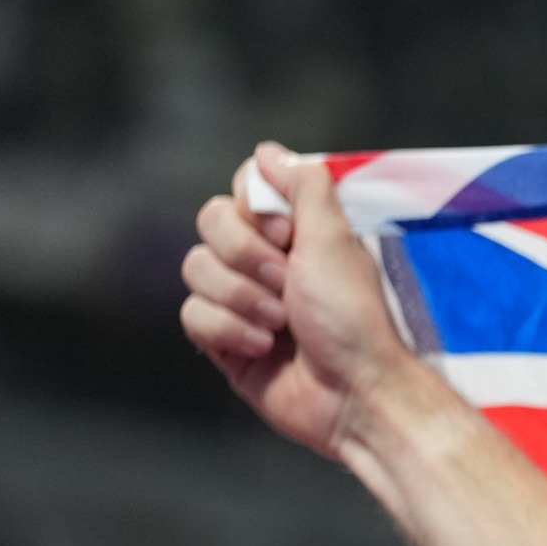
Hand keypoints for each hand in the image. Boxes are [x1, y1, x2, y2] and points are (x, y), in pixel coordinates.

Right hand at [178, 142, 418, 458]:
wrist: (352, 393)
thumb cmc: (354, 320)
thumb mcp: (335, 240)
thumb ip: (304, 187)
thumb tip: (267, 152)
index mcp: (296, 234)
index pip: (243, 190)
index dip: (255, 208)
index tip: (287, 233)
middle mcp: (265, 261)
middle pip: (211, 223)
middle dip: (246, 255)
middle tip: (286, 282)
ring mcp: (242, 300)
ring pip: (196, 269)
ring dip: (241, 297)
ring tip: (281, 323)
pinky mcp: (225, 340)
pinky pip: (192, 314)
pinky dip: (228, 330)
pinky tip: (263, 348)